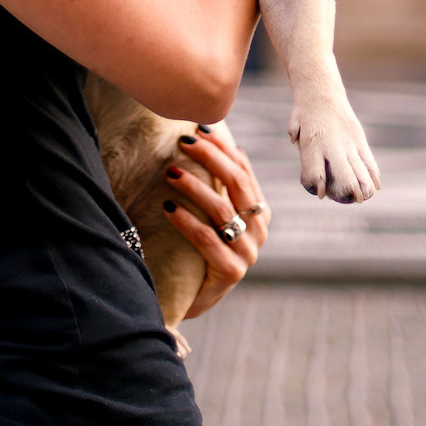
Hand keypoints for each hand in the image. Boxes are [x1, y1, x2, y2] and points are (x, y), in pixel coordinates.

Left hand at [162, 124, 270, 318]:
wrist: (191, 296)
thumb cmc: (198, 247)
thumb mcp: (211, 213)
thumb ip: (215, 184)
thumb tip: (204, 137)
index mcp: (257, 211)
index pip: (243, 170)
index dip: (223, 147)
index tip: (199, 128)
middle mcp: (257, 230)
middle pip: (236, 183)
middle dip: (210, 157)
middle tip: (183, 141)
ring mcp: (247, 253)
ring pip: (221, 209)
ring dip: (194, 186)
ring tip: (170, 171)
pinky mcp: (230, 272)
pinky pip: (206, 239)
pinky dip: (186, 220)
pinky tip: (167, 207)